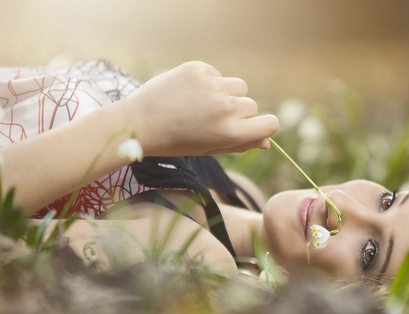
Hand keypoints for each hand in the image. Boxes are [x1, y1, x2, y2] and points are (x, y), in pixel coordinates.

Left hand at [117, 61, 278, 155]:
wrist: (138, 123)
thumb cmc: (176, 141)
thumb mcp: (211, 149)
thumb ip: (241, 144)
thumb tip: (266, 142)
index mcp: (230, 133)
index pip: (270, 124)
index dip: (264, 125)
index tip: (253, 126)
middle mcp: (225, 108)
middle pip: (251, 105)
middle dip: (238, 112)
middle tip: (211, 119)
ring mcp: (212, 86)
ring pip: (238, 86)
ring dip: (227, 94)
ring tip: (202, 103)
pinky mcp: (198, 69)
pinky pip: (217, 74)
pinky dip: (208, 82)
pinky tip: (189, 92)